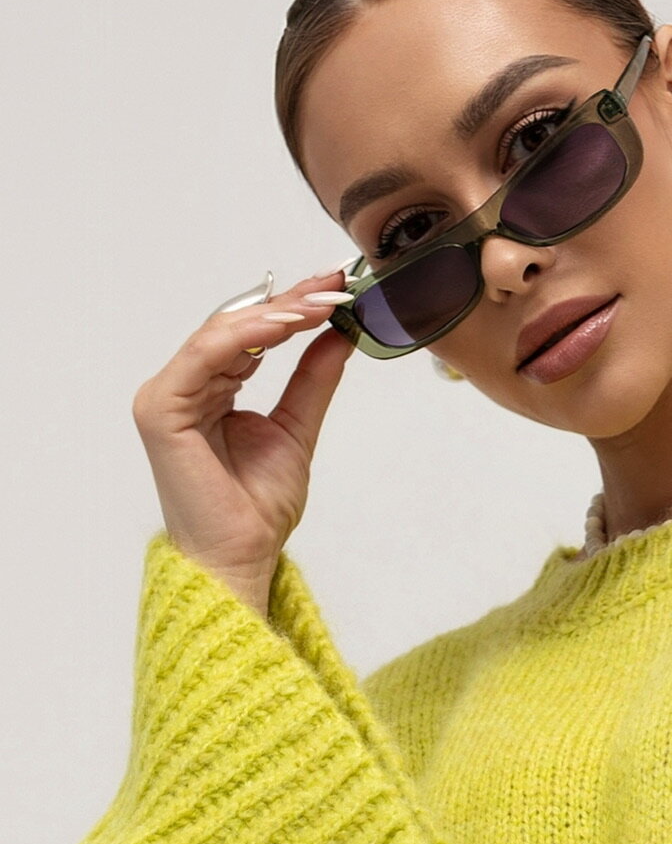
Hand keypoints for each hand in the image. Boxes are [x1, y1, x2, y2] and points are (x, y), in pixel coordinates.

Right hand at [131, 269, 354, 614]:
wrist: (240, 557)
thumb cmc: (257, 511)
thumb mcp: (297, 430)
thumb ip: (312, 381)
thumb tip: (339, 336)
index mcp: (209, 390)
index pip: (251, 335)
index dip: (292, 309)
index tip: (336, 290)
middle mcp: (183, 387)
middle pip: (236, 326)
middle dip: (288, 303)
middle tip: (334, 285)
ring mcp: (167, 395)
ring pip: (221, 334)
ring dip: (275, 314)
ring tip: (321, 303)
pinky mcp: (161, 408)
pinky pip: (205, 356)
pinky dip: (248, 335)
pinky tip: (287, 324)